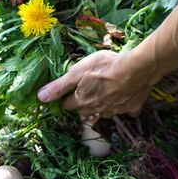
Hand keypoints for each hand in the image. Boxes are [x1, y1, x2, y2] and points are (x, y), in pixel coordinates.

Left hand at [37, 50, 151, 117]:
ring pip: (104, 112)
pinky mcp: (131, 108)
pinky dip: (124, 107)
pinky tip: (126, 99)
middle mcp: (97, 109)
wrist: (137, 68)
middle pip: (84, 111)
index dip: (67, 98)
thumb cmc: (104, 66)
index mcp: (82, 101)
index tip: (68, 93)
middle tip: (85, 92)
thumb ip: (59, 86)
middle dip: (82, 104)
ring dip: (101, 106)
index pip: (68, 105)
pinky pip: (126, 111)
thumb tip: (40, 97)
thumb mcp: (77, 72)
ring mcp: (115, 110)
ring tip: (104, 95)